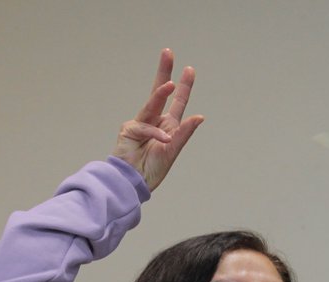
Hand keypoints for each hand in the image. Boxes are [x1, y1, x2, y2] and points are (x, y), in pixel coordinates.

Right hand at [112, 48, 203, 191]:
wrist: (133, 182)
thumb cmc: (153, 169)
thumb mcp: (174, 150)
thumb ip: (185, 133)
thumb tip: (199, 116)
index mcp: (169, 125)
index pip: (177, 101)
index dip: (183, 86)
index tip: (189, 69)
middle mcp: (155, 120)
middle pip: (160, 92)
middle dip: (164, 72)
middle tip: (168, 52)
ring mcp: (141, 123)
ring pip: (152, 104)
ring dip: (161, 94)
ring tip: (171, 84)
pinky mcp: (129, 129)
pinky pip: (145, 127)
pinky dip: (155, 133)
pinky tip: (164, 140)